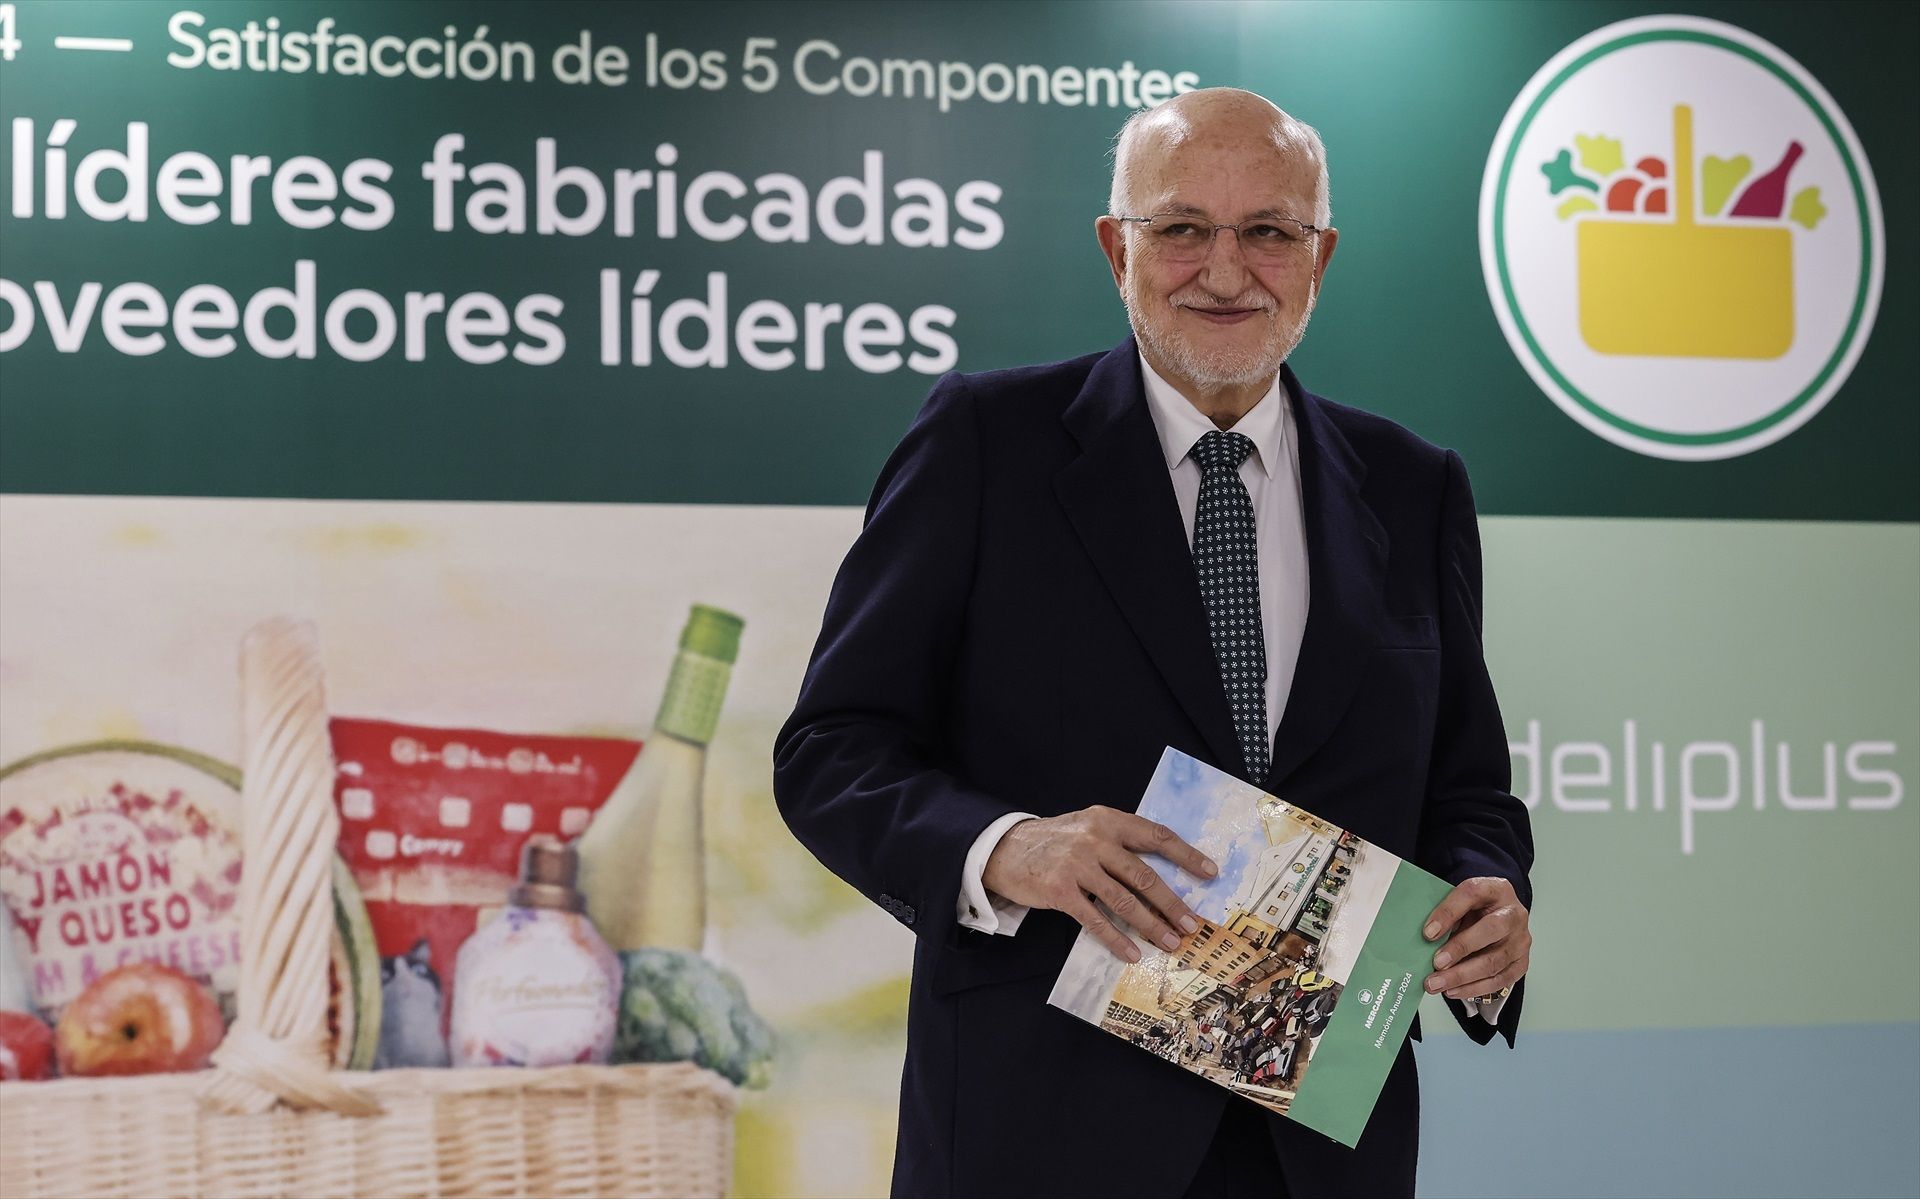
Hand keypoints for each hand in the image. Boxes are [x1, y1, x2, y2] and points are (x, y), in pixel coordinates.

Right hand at [982, 806, 1217, 962]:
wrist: (1004, 848)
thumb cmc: (1054, 841)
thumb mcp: (1088, 827)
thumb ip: (1119, 841)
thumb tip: (1162, 871)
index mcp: (1108, 820)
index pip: (1156, 836)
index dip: (1185, 855)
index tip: (1209, 873)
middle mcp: (1095, 839)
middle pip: (1144, 875)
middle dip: (1172, 904)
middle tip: (1192, 925)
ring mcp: (1077, 865)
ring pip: (1124, 900)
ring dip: (1150, 926)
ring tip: (1170, 942)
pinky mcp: (1060, 891)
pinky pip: (1095, 919)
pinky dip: (1116, 939)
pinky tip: (1132, 953)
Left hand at [1422, 877, 1529, 1000]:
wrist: (1500, 915)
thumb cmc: (1475, 909)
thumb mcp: (1460, 902)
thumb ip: (1447, 914)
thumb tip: (1425, 938)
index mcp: (1496, 888)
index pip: (1471, 894)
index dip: (1448, 912)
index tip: (1427, 932)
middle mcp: (1514, 913)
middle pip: (1491, 929)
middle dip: (1461, 949)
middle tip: (1436, 964)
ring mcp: (1521, 940)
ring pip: (1495, 961)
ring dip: (1463, 976)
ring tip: (1437, 984)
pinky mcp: (1521, 962)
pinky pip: (1500, 980)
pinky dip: (1474, 988)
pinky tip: (1454, 990)